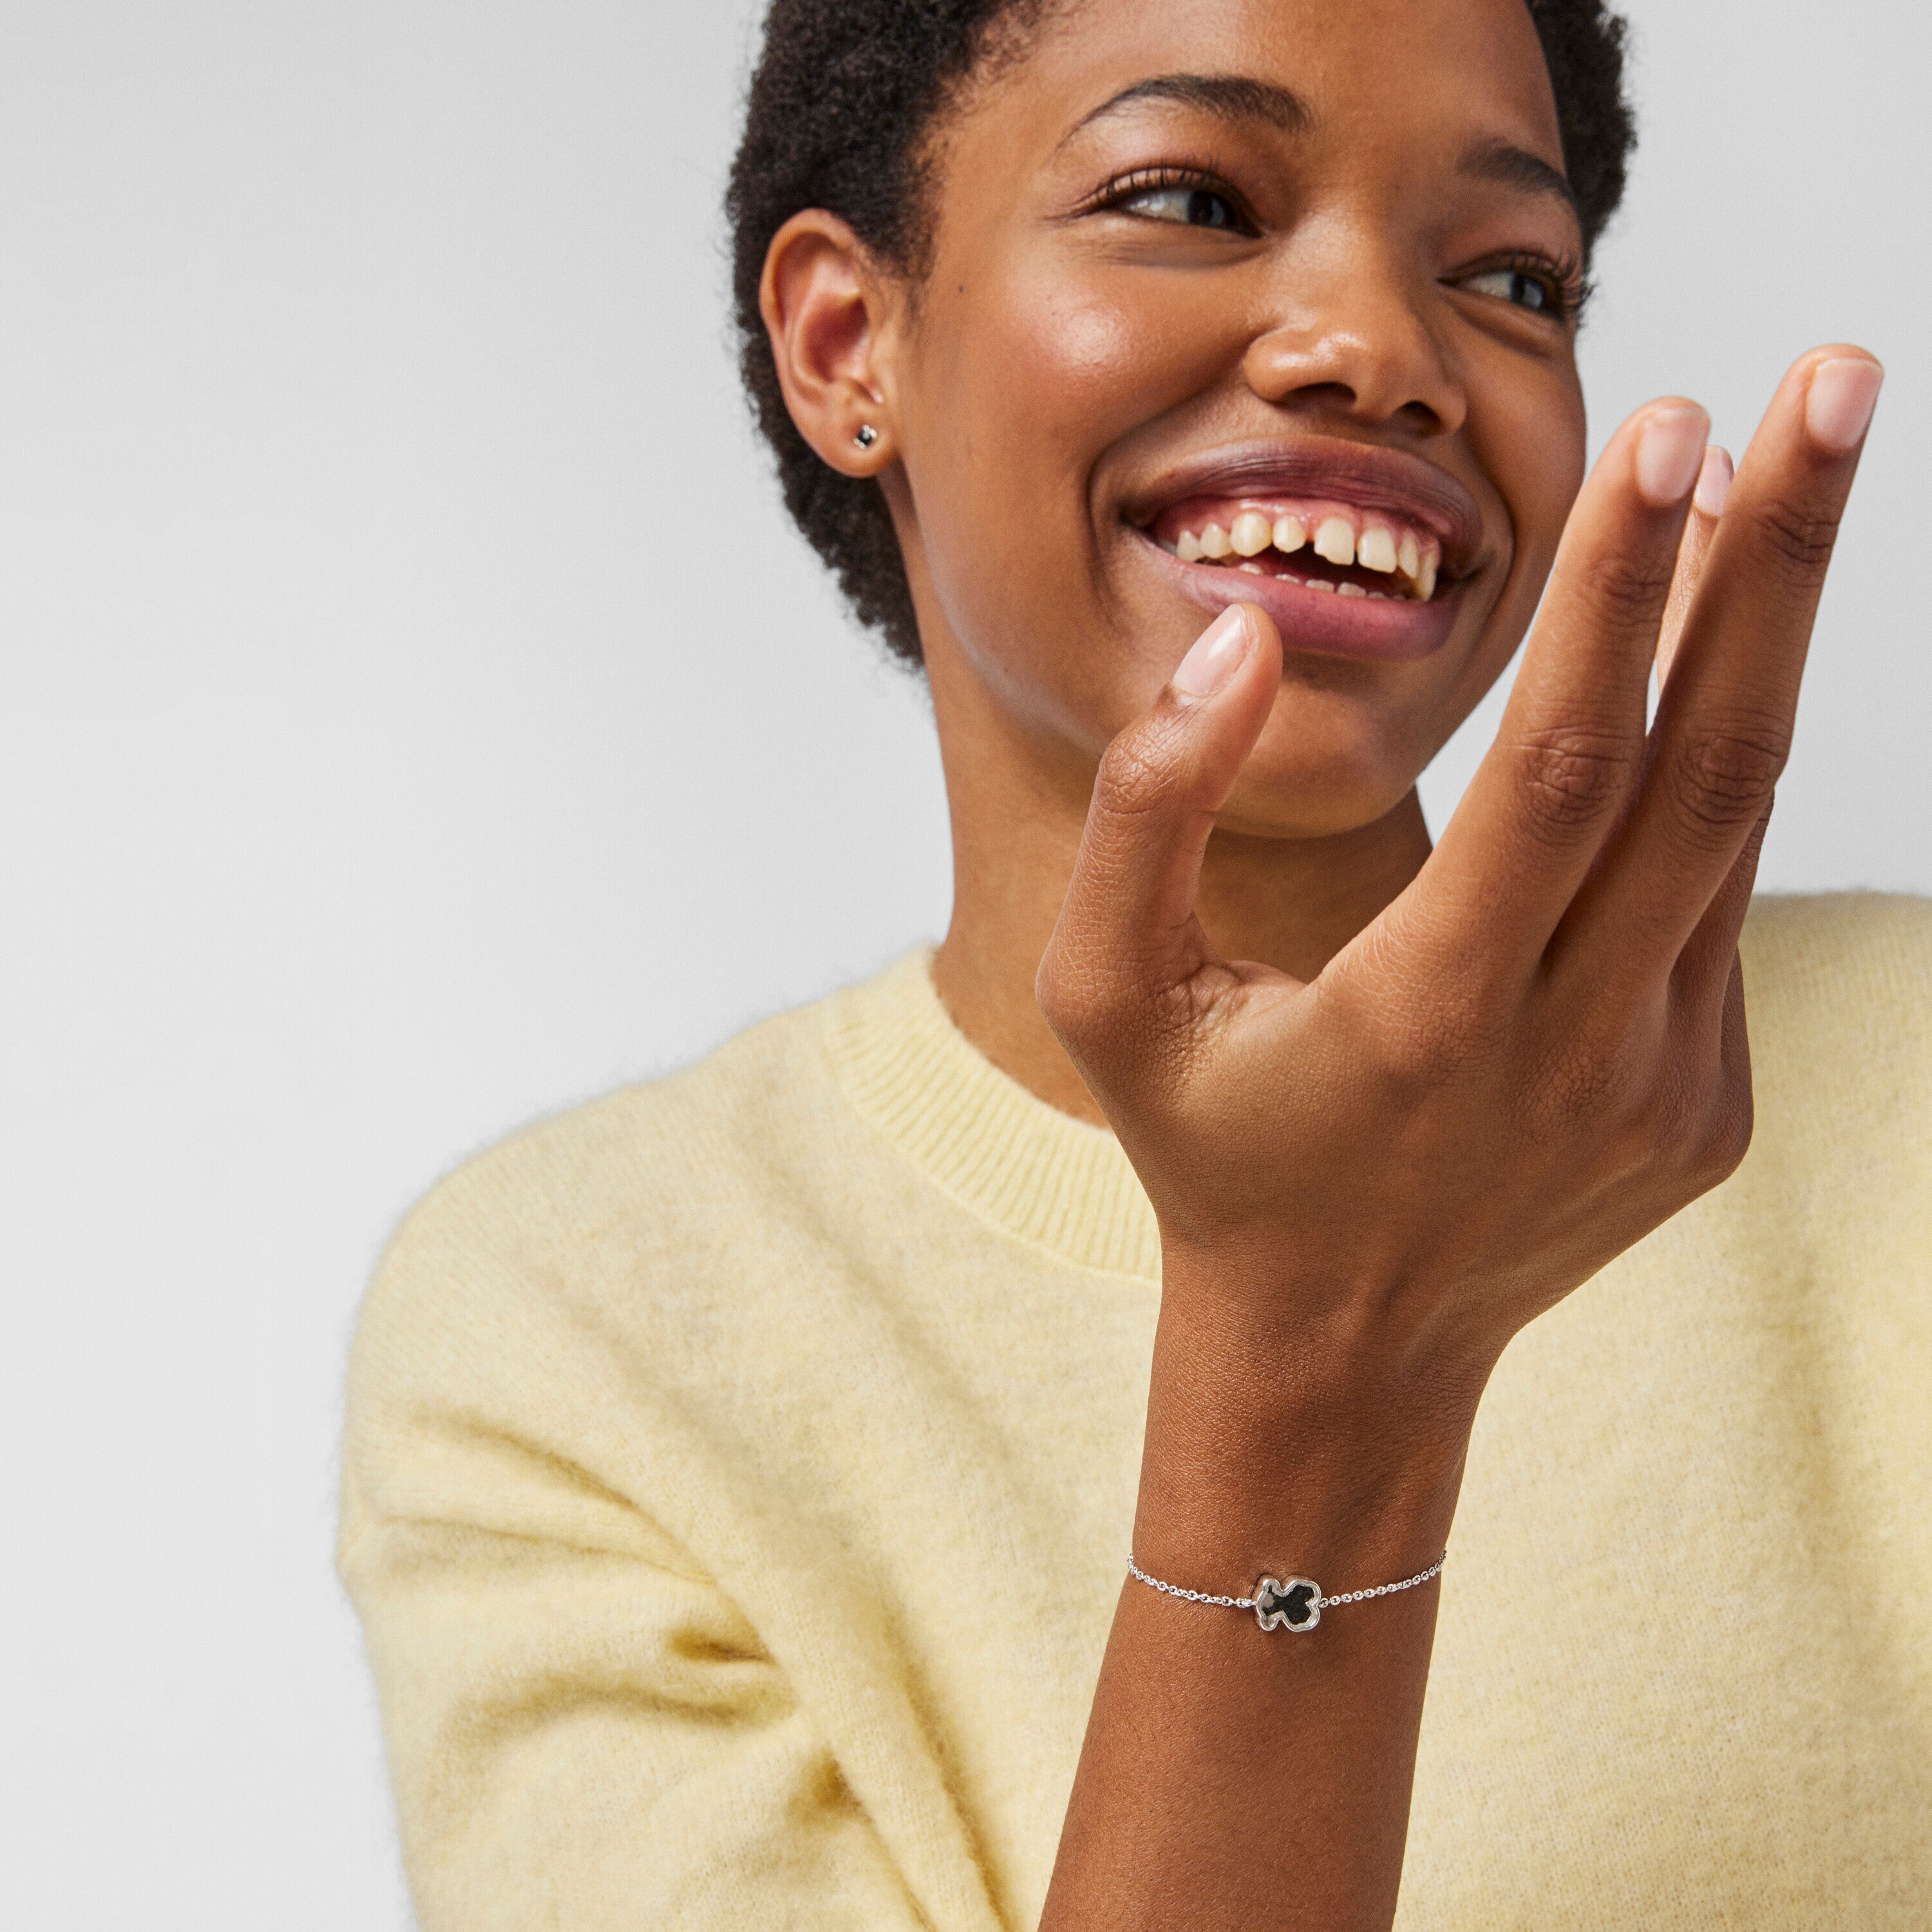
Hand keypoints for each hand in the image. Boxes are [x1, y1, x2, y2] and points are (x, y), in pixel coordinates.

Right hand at [1037, 348, 1881, 1482]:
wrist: (1340, 1351)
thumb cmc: (1210, 1153)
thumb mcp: (1106, 994)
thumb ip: (1145, 812)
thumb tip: (1242, 637)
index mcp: (1428, 1020)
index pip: (1560, 779)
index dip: (1623, 600)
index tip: (1681, 428)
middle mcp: (1576, 1052)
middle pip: (1706, 776)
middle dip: (1774, 566)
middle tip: (1829, 382)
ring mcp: (1664, 1087)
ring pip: (1740, 826)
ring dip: (1770, 640)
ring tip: (1799, 470)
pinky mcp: (1707, 1105)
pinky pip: (1713, 909)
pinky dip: (1705, 778)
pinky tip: (1679, 687)